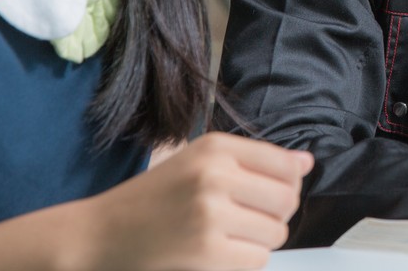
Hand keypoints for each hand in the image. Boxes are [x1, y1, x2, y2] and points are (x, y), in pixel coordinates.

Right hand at [80, 132, 313, 270]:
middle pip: (287, 200)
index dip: (289, 184)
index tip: (270, 193)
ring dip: (261, 240)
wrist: (100, 233)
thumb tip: (307, 163)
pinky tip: (221, 253)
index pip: (287, 165)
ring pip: (276, 232)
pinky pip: (257, 259)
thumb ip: (254, 161)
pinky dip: (246, 261)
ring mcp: (210, 214)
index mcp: (216, 147)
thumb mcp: (199, 162)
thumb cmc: (154, 197)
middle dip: (277, 214)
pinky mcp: (206, 251)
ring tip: (231, 236)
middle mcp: (215, 175)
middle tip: (248, 219)